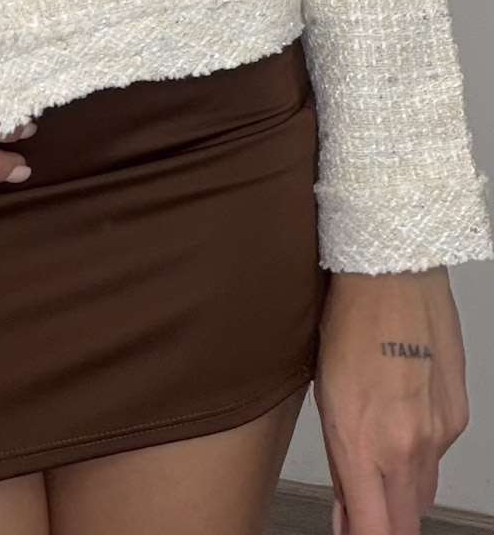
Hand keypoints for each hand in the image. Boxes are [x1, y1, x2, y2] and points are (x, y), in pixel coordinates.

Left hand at [314, 266, 468, 533]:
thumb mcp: (324, 397)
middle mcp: (407, 447)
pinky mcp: (458, 416)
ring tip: (379, 452)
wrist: (394, 274)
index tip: (354, 534)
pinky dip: (421, 449)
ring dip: (403, 488)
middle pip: (406, 523)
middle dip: (386, 523)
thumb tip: (347, 510)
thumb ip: (340, 463)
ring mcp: (439, 433)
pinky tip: (402, 416)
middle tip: (366, 510)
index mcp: (364, 444)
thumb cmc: (350, 322)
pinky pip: (440, 453)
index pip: (375, 532)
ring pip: (424, 490)